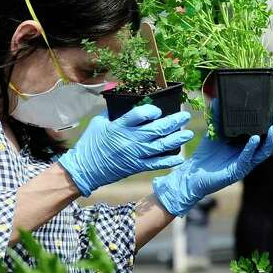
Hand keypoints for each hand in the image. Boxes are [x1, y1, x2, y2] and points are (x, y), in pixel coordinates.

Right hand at [58, 104, 192, 196]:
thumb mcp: (99, 123)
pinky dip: (169, 161)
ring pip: (160, 146)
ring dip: (176, 139)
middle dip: (173, 121)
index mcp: (119, 127)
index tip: (158, 110)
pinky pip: (156, 164)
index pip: (139, 115)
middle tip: (185, 116)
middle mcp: (130, 140)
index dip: (152, 110)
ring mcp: (135, 154)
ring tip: (188, 133)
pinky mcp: (137, 166)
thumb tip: (127, 103)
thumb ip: (114, 113)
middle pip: (156, 129)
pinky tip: (180, 157)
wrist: (85, 169)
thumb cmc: (90, 143)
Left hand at [152, 111, 272, 216]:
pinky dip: (252, 148)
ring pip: (264, 153)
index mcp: (248, 146)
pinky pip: (248, 159)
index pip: (267, 137)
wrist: (193, 172)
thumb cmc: (206, 154)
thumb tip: (219, 99)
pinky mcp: (237, 171)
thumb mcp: (214, 132)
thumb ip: (218, 117)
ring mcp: (245, 164)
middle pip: (271, 145)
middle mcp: (250, 155)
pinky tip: (254, 139)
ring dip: (271, 140)